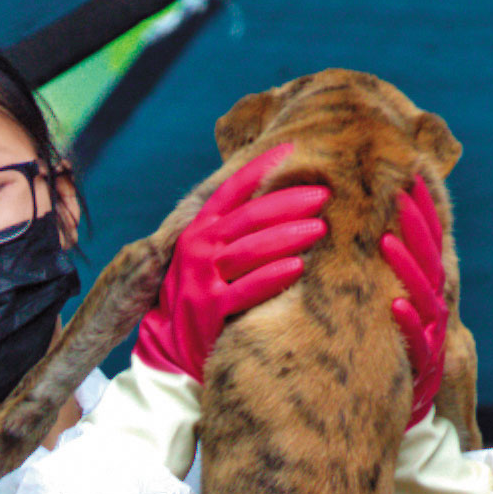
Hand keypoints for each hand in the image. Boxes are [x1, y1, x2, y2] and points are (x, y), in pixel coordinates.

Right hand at [134, 158, 329, 376]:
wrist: (169, 343)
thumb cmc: (203, 292)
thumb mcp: (208, 254)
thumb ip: (235, 229)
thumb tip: (280, 199)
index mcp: (200, 228)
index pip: (233, 189)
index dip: (262, 166)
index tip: (293, 150)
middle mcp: (199, 247)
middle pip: (250, 216)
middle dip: (289, 202)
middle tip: (323, 196)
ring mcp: (203, 278)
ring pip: (251, 249)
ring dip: (289, 236)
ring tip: (321, 229)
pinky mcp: (210, 310)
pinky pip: (247, 289)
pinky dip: (273, 277)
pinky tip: (298, 267)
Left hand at [376, 182, 450, 422]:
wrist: (396, 404)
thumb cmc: (380, 340)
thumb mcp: (377, 297)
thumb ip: (377, 259)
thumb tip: (353, 209)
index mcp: (426, 282)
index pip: (430, 237)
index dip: (423, 207)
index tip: (410, 174)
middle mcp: (433, 302)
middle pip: (431, 257)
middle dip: (417, 225)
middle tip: (399, 195)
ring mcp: (430, 331)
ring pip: (425, 294)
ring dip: (407, 267)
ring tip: (386, 241)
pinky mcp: (422, 365)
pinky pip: (418, 340)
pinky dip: (407, 323)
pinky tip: (394, 308)